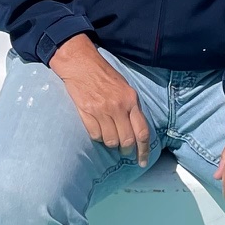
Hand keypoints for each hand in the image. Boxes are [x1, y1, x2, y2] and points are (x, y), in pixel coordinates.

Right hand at [48, 35, 150, 165]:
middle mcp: (118, 106)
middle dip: (126, 150)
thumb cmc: (104, 74)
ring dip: (111, 143)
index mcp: (131, 100)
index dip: (144, 150)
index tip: (142, 161)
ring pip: (110, 141)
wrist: (81, 63)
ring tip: (109, 136)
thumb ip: (131, 107)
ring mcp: (101, 110)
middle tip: (124, 151)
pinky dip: (98, 136)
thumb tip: (136, 130)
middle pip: (126, 140)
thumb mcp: (125, 87)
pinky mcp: (86, 113)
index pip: (142, 131)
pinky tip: (98, 129)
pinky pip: (95, 135)